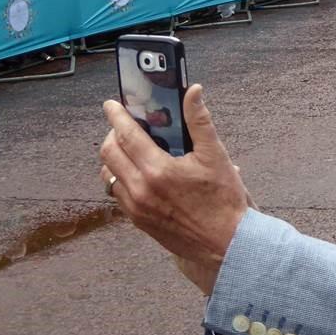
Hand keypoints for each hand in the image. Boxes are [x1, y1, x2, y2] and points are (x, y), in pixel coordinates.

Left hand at [99, 84, 248, 294]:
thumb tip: (193, 91)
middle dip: (113, 134)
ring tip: (132, 149)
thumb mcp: (216, 155)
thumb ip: (200, 121)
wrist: (226, 243)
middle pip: (109, 153)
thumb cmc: (224, 199)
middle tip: (126, 126)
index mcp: (158, 170)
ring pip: (109, 175)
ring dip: (114, 157)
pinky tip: (139, 173)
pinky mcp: (137, 221)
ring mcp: (136, 208)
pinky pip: (118, 194)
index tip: (111, 105)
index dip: (117, 116)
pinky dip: (121, 178)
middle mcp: (140, 189)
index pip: (127, 135)